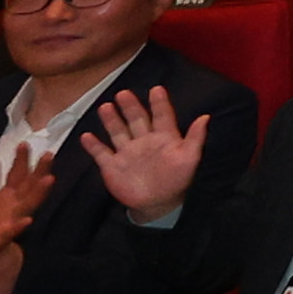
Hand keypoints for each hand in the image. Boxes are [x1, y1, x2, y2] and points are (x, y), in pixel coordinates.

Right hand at [74, 88, 209, 218]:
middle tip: (124, 94)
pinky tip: (87, 136)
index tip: (157, 89)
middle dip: (130, 106)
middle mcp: (143, 141)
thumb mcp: (189, 158)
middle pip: (136, 119)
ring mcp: (126, 152)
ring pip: (117, 131)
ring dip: (111, 120)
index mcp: (163, 138)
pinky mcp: (112, 165)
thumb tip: (205, 117)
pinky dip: (93, 145)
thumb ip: (196, 138)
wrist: (157, 204)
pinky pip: (101, 153)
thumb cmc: (176, 180)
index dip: (160, 103)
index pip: (162, 116)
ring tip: (106, 107)